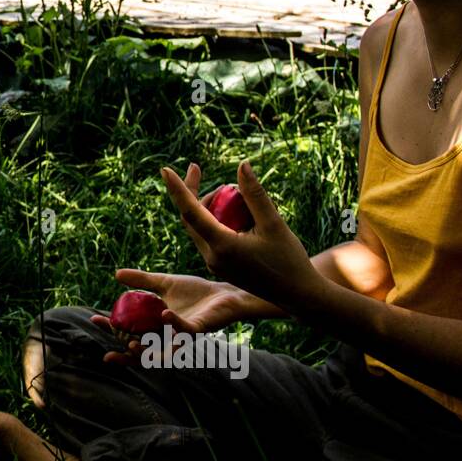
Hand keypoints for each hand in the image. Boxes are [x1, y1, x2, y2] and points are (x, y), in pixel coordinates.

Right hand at [88, 268, 249, 365]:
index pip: (129, 331)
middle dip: (124, 355)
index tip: (94, 319)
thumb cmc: (196, 292)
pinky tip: (163, 313)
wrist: (224, 293)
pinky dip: (173, 323)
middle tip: (109, 355)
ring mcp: (182, 335)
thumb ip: (141, 281)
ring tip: (130, 343)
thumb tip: (116, 274)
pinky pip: (184, 331)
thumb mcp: (164, 283)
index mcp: (156, 325)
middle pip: (141, 350)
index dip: (112, 328)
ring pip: (161, 351)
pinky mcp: (198, 330)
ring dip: (145, 350)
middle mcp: (168, 335)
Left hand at [160, 159, 320, 310]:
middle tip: (196, 168)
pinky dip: (213, 220)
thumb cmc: (289, 259)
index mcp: (222, 246)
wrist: (297, 295)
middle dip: (191, 192)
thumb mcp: (274, 223)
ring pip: (198, 228)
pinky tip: (233, 211)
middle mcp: (212, 257)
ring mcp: (214, 264)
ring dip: (205, 206)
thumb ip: (255, 195)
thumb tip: (242, 165)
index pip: (191, 212)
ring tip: (227, 190)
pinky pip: (208, 237)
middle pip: (190, 218)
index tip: (164, 170)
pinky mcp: (220, 267)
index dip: (178, 189)